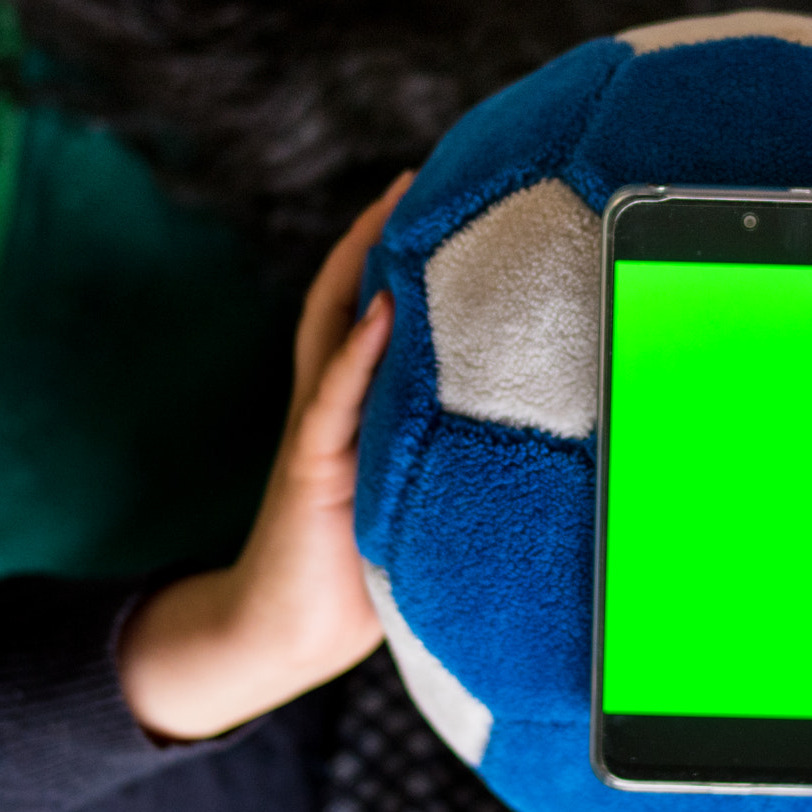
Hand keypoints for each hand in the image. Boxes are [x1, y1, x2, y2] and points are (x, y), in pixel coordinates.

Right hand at [118, 172, 413, 739]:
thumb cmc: (359, 570)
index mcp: (354, 408)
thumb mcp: (408, 494)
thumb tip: (523, 428)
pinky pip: (334, 399)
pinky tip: (384, 310)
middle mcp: (329, 404)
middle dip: (375, 236)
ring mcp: (317, 432)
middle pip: (343, 299)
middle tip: (416, 176)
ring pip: (333, 331)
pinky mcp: (312, 470)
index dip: (391, 254)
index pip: (369, 312)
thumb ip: (438, 453)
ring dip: (363, 269)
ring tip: (396, 210)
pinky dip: (358, 351)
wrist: (288, 635)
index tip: (434, 199)